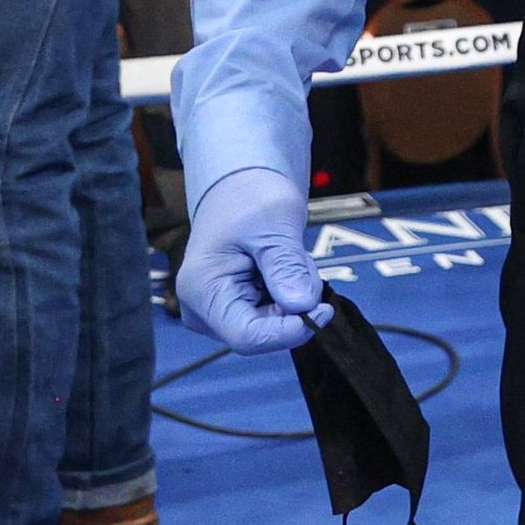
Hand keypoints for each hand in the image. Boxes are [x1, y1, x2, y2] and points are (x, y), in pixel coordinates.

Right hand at [176, 166, 330, 354]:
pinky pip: (274, 315)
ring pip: (273, 324)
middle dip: (293, 303)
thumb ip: (286, 266)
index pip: (248, 337)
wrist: (239, 187)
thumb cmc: (249, 198)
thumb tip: (302, 305)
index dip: (289, 331)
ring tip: (287, 256)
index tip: (322, 308)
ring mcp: (219, 313)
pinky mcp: (236, 309)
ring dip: (293, 295)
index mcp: (203, 291)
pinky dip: (289, 293)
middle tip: (299, 261)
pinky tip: (283, 265)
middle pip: (263, 332)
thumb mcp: (273, 224)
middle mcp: (203, 311)